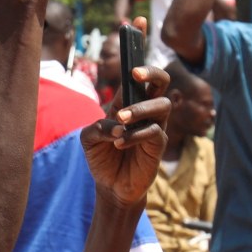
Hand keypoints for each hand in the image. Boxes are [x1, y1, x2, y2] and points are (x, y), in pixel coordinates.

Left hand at [82, 65, 172, 206]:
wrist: (111, 186)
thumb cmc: (102, 158)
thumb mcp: (88, 140)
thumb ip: (96, 128)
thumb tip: (116, 125)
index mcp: (127, 105)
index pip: (137, 80)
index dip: (139, 69)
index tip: (132, 65)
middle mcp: (144, 113)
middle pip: (161, 84)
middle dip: (153, 73)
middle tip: (136, 74)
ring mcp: (154, 128)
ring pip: (162, 105)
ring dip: (141, 108)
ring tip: (121, 119)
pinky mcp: (157, 146)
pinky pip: (154, 132)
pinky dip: (135, 135)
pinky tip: (119, 144)